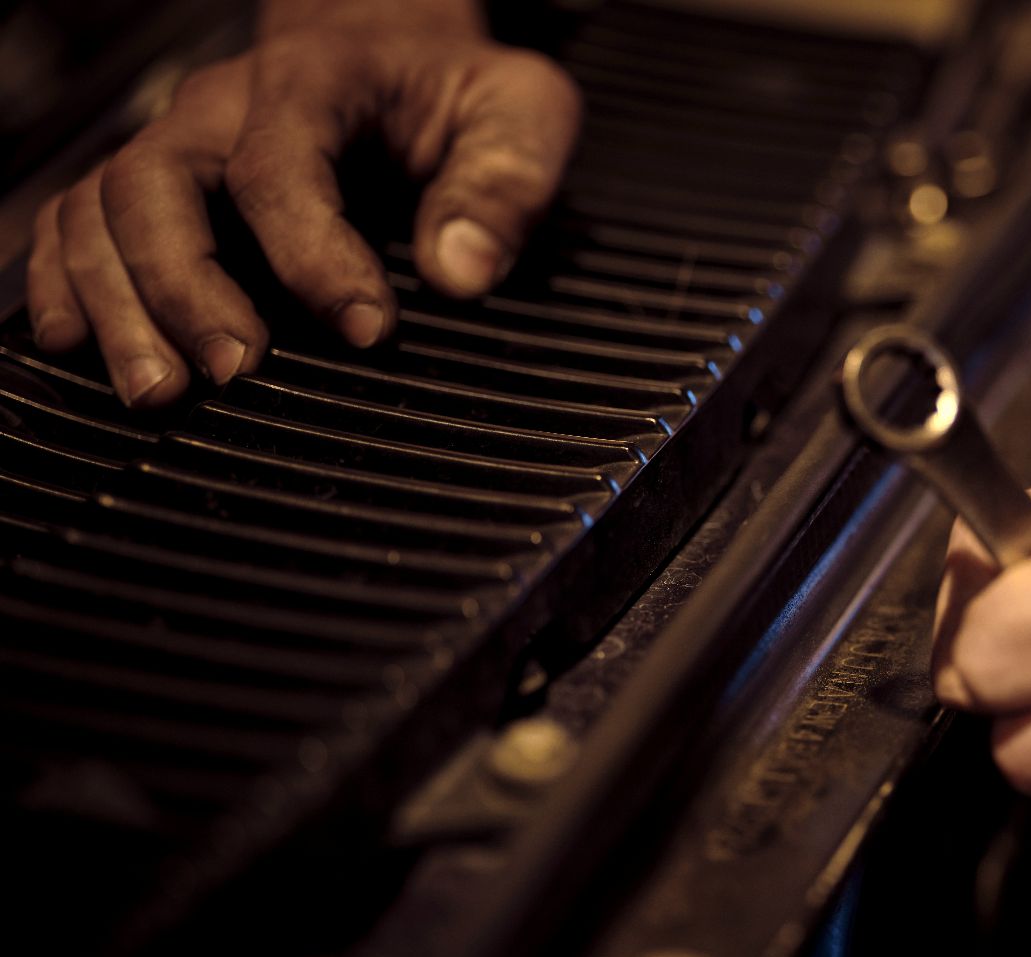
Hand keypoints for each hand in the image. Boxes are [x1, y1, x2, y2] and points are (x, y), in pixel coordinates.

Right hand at [25, 16, 580, 407]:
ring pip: (100, 209)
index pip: (283, 164)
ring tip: (158, 390)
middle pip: (157, 184)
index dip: (315, 254)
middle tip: (233, 371)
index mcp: (314, 80)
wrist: (393, 46)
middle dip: (185, 286)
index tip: (368, 329)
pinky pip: (74, 220)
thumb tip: (462, 272)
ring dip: (117, 304)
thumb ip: (503, 184)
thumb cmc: (455, 90)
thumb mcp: (519, 110)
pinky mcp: (156, 185)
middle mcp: (222, 108)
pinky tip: (77, 345)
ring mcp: (178, 145)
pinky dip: (64, 282)